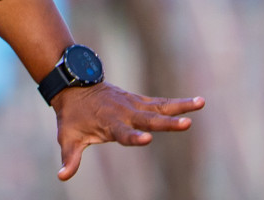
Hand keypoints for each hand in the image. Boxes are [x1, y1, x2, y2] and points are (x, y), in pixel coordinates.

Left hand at [51, 82, 202, 179]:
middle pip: (148, 120)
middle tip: (187, 124)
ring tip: (201, 104)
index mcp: (109, 123)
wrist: (73, 86)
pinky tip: (198, 103)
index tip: (147, 139)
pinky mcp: (139, 101)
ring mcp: (133, 105)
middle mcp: (124, 113)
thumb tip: (62, 176)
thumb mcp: (68, 137)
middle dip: (167, 123)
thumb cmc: (72, 117)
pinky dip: (178, 103)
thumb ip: (70, 158)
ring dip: (180, 107)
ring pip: (159, 107)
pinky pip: (161, 103)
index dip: (133, 137)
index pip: (123, 133)